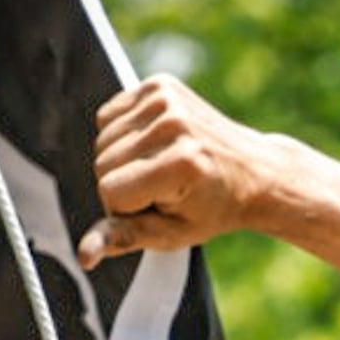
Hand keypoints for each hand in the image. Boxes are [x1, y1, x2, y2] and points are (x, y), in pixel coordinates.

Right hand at [79, 75, 286, 269]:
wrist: (254, 172)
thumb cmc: (212, 209)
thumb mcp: (172, 234)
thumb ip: (124, 239)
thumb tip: (85, 255)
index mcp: (180, 164)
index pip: (110, 192)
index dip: (126, 209)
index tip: (159, 206)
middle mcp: (173, 125)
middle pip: (101, 164)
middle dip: (122, 183)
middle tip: (163, 187)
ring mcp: (167, 99)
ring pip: (101, 140)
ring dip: (121, 159)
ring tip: (161, 166)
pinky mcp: (160, 84)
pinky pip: (108, 115)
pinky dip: (122, 134)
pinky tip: (153, 144)